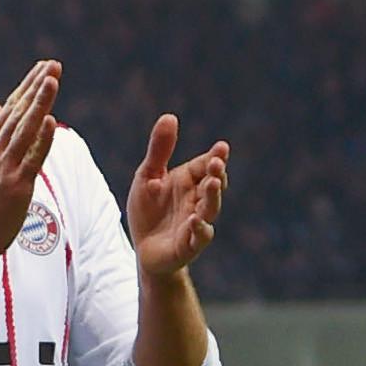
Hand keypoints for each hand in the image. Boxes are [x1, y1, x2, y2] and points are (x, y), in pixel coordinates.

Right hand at [0, 61, 60, 259]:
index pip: (11, 107)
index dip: (28, 85)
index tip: (43, 65)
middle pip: (19, 111)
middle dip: (36, 85)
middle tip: (53, 63)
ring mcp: (6, 166)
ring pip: (26, 128)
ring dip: (39, 102)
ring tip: (52, 80)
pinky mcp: (16, 184)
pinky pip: (32, 157)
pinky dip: (42, 138)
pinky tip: (51, 121)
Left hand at [126, 113, 228, 278]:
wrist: (143, 248)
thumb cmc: (149, 210)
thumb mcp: (148, 176)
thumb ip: (159, 150)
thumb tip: (170, 116)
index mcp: (189, 181)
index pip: (206, 165)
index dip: (215, 157)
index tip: (222, 148)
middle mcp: (197, 200)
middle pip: (213, 185)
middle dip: (217, 174)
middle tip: (218, 163)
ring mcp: (196, 223)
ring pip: (210, 209)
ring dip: (213, 196)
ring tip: (213, 183)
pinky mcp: (188, 245)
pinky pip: (199, 237)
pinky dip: (199, 229)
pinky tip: (195, 220)